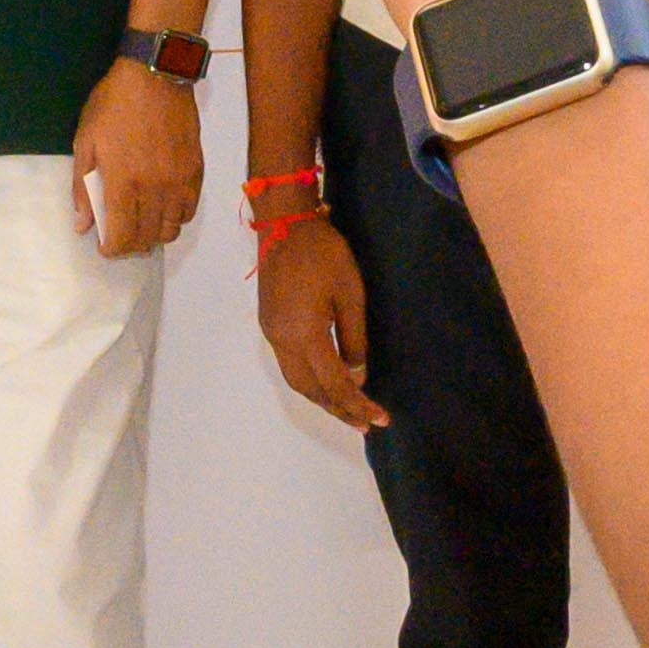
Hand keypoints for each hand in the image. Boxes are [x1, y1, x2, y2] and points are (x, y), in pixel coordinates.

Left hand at [76, 60, 203, 258]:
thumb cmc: (113, 105)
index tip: (105, 245)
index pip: (122, 236)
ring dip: (155, 232)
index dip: (112, 249)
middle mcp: (154, 188)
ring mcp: (179, 181)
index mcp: (122, 182)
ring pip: (171, 228)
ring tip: (143, 221)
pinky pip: (189, 209)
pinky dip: (176, 216)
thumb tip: (83, 224)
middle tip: (121, 234)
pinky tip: (164, 206)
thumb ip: (83, 186)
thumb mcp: (86, 141)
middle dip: (132, 244)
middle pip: (148, 237)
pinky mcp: (196, 171)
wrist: (156, 75)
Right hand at [255, 209, 384, 428]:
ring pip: (296, 380)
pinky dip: (310, 381)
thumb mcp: (350, 294)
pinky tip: (326, 381)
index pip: (334, 383)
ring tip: (348, 409)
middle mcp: (283, 341)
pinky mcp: (269, 324)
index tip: (379, 419)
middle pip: (310, 390)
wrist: (285, 224)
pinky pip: (289, 365)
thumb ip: (354, 339)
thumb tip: (357, 374)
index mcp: (305, 335)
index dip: (357, 404)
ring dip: (322, 398)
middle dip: (338, 410)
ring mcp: (272, 334)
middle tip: (365, 423)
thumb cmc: (325, 254)